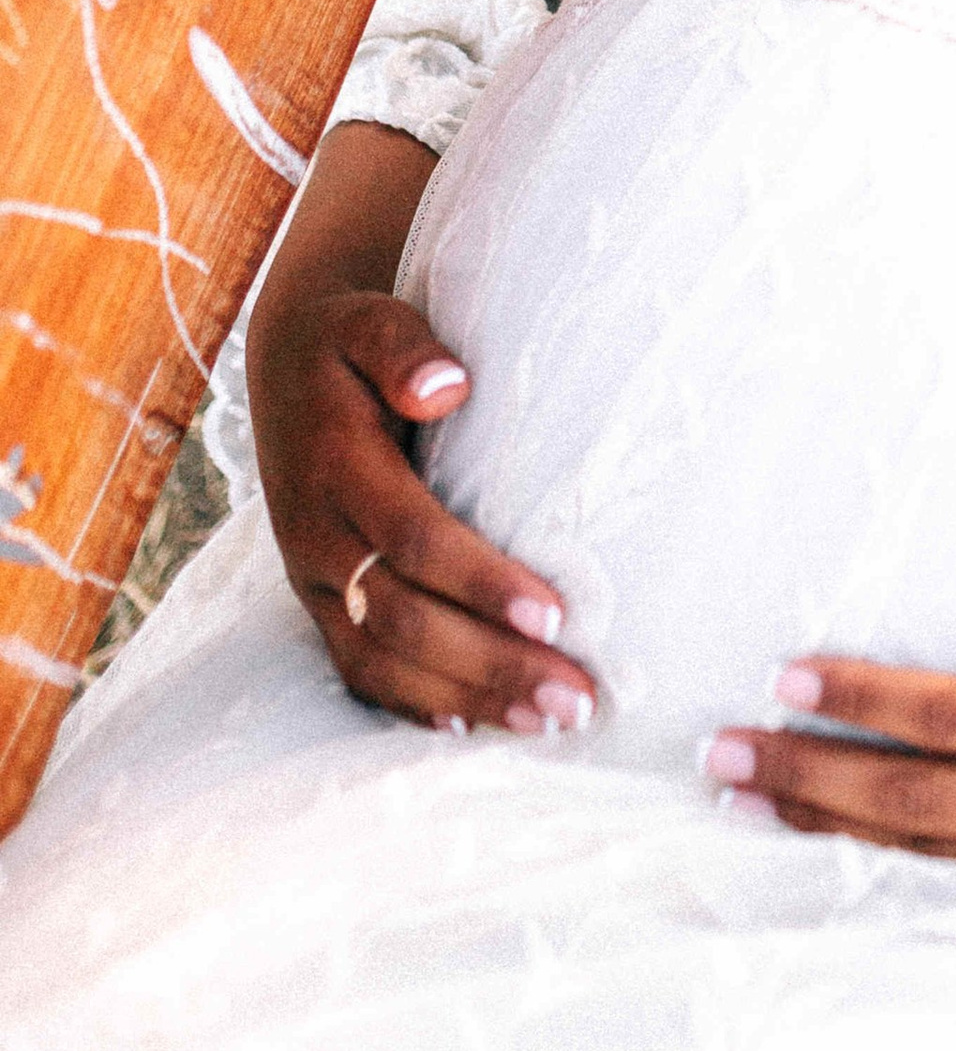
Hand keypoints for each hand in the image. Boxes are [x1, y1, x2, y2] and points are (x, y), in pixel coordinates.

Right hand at [247, 124, 596, 738]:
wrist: (285, 367)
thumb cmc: (351, 343)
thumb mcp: (369, 320)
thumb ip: (404, 348)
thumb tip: (448, 386)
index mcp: (334, 466)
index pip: (413, 537)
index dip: (481, 581)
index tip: (556, 615)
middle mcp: (316, 534)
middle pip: (404, 618)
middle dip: (491, 664)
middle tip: (575, 700)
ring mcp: (313, 578)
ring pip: (381, 659)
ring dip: (466, 698)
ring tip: (549, 724)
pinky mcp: (317, 602)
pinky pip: (357, 669)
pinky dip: (411, 705)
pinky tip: (470, 730)